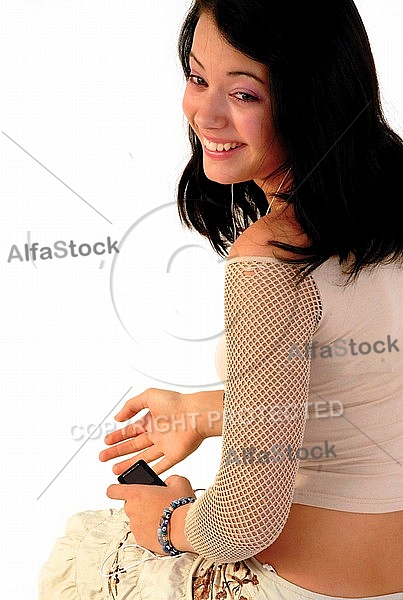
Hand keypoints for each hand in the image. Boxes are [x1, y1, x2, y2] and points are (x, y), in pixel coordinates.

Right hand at [99, 388, 222, 475]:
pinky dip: (150, 472)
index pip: (131, 430)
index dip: (118, 436)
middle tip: (103, 457)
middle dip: (118, 451)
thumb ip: (131, 406)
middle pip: (133, 445)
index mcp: (152, 419)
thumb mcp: (149, 396)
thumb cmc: (176, 403)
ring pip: (143, 457)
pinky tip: (140, 476)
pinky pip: (161, 466)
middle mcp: (157, 433)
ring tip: (115, 469)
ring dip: (129, 463)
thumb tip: (118, 417)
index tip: (106, 441)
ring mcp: (165, 445)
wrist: (196, 414)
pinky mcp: (175, 455)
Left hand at [107, 474, 195, 553]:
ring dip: (145, 517)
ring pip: (136, 519)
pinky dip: (149, 530)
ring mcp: (135, 527)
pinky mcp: (141, 540)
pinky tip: (163, 527)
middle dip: (140, 504)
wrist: (185, 528)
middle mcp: (131, 510)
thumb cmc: (180, 504)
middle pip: (129, 505)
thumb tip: (167, 482)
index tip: (119, 490)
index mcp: (136, 493)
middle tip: (155, 503)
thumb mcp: (178, 482)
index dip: (116, 489)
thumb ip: (169, 479)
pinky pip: (142, 533)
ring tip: (162, 516)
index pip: (113, 490)